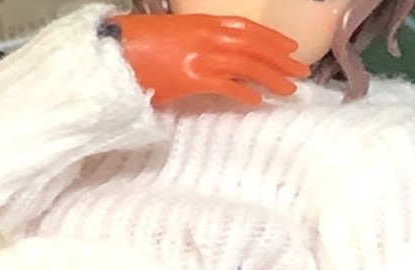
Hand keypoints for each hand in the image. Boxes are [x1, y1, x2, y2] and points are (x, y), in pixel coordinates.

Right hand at [108, 13, 308, 106]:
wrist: (112, 52)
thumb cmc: (134, 48)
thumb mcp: (170, 39)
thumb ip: (193, 47)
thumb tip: (209, 63)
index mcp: (200, 23)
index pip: (245, 27)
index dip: (270, 37)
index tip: (290, 47)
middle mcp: (205, 36)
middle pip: (253, 44)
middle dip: (281, 58)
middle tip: (302, 71)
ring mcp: (199, 55)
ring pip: (246, 63)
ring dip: (271, 76)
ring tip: (290, 89)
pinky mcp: (191, 77)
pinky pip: (226, 84)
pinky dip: (244, 91)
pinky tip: (258, 100)